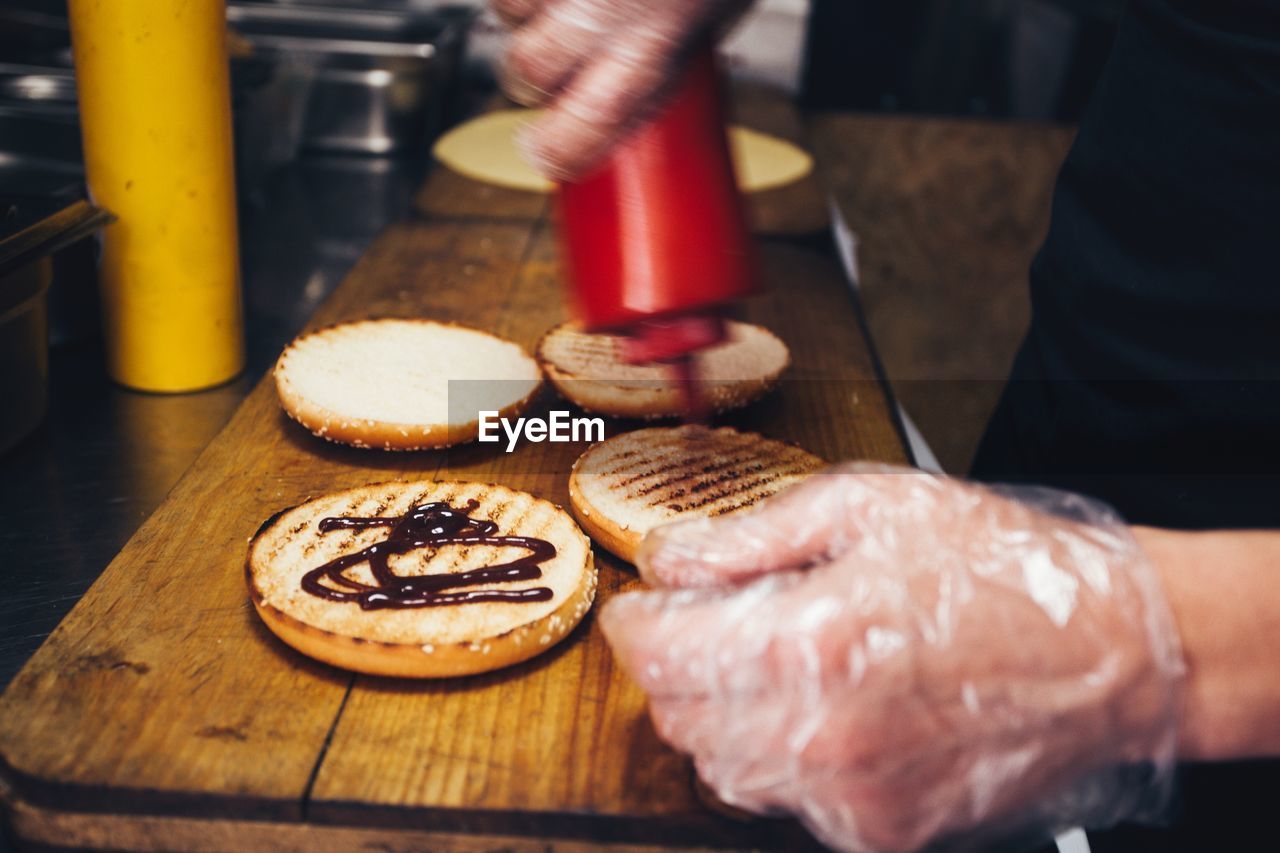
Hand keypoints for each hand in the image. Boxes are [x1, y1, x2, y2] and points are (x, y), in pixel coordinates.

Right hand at [491, 0, 753, 179]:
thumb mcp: (715, 17)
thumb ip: (667, 57)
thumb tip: (625, 103)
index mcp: (662, 38)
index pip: (590, 122)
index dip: (559, 149)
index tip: (551, 157)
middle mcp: (608, 2)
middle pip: (528, 69)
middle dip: (534, 75)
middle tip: (558, 62)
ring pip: (508, 7)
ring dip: (526, 9)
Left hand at [600, 464, 1185, 851]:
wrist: (1109, 654)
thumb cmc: (1000, 569)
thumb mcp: (867, 509)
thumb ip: (749, 537)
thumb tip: (670, 558)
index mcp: (808, 640)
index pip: (658, 654)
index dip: (635, 623)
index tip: (643, 605)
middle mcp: (818, 732)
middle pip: (677, 716)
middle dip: (674, 665)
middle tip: (709, 622)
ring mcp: (850, 793)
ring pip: (721, 767)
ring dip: (721, 713)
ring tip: (775, 661)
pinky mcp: (880, 829)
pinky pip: (786, 800)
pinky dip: (781, 755)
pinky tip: (826, 708)